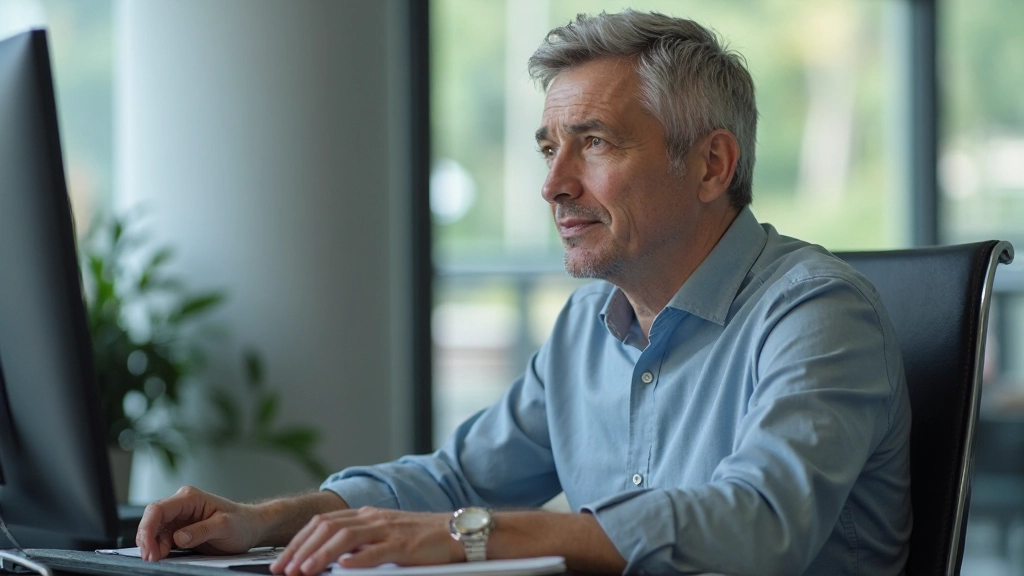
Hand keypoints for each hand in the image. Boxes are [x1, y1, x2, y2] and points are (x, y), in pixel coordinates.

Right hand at [136, 485, 262, 560]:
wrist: (251, 527)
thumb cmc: (242, 523)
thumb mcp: (225, 527)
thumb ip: (202, 530)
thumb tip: (178, 537)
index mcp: (190, 498)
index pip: (159, 509)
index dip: (148, 529)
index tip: (150, 549)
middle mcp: (182, 505)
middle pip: (152, 519)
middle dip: (147, 539)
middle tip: (151, 559)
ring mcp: (180, 518)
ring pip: (155, 530)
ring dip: (153, 546)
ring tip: (159, 559)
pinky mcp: (180, 530)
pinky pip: (162, 538)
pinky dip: (159, 548)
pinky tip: (163, 556)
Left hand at [269, 507, 458, 575]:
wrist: (457, 532)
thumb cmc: (422, 538)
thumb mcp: (385, 536)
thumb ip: (359, 544)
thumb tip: (330, 559)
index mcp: (366, 515)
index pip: (323, 523)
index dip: (299, 541)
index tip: (283, 561)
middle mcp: (373, 518)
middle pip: (328, 528)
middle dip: (301, 549)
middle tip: (284, 569)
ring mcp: (388, 530)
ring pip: (346, 538)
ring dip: (321, 555)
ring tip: (304, 570)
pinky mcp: (404, 546)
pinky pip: (377, 551)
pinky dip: (357, 559)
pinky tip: (343, 568)